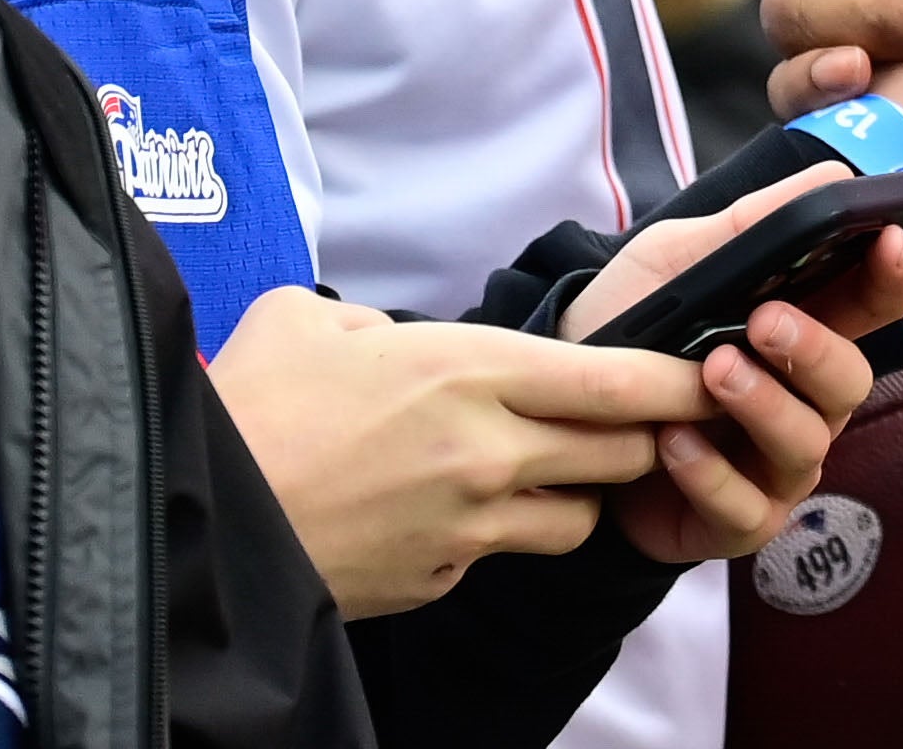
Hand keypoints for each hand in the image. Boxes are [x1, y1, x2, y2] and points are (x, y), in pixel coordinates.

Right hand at [208, 290, 706, 614]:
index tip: (710, 369)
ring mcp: (468, 525)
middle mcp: (489, 450)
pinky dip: (497, 537)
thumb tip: (397, 340)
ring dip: (577, 494)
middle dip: (641, 439)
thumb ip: (381, 323)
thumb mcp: (312, 321)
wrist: (192, 524)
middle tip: (632, 423)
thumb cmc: (248, 410)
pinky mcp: (439, 579)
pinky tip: (451, 514)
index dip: (678, 378)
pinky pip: (501, 556)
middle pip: (623, 452)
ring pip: (578, 517)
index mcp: (471, 369)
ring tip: (542, 471)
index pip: (622, 380)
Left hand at [565, 165, 902, 565]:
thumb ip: (750, 225)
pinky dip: (711, 474)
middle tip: (765, 321)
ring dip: (764, 406)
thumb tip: (834, 175)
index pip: (876, 304)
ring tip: (711, 374)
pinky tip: (671, 442)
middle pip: (853, 381)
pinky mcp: (736, 519)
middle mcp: (803, 400)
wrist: (553, 411)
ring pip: (808, 445)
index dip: (896, 276)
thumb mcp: (678, 262)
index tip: (889, 243)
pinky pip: (748, 507)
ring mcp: (774, 464)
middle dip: (817, 350)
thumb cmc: (628, 329)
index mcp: (805, 329)